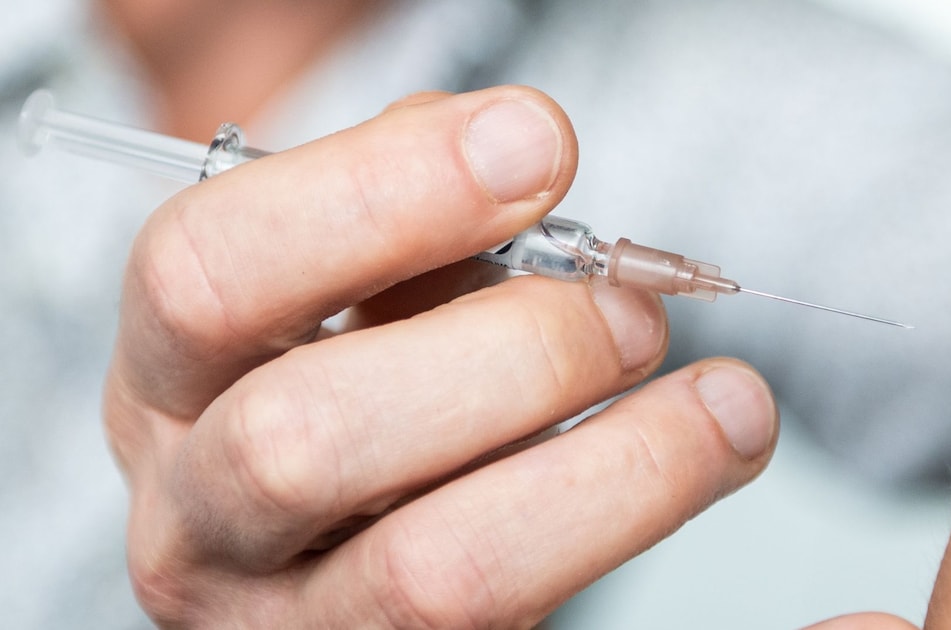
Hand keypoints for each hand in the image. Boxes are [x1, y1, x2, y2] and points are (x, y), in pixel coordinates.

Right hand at [103, 86, 778, 626]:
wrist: (366, 549)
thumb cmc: (366, 394)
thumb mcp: (355, 302)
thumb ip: (409, 226)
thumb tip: (514, 153)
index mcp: (171, 385)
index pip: (208, 273)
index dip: (376, 194)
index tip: (535, 143)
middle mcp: (198, 523)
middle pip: (305, 440)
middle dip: (511, 353)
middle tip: (632, 310)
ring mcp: (292, 628)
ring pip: (437, 575)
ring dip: (614, 469)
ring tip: (720, 402)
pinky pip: (519, 620)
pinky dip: (645, 528)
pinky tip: (716, 460)